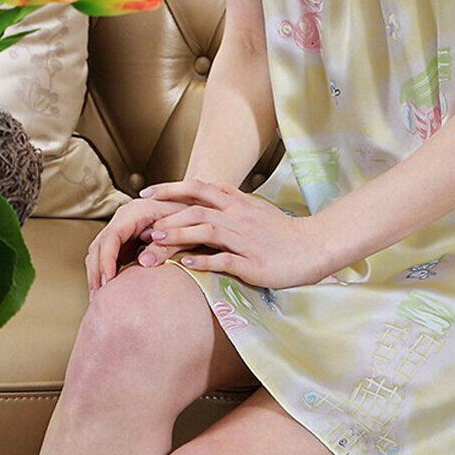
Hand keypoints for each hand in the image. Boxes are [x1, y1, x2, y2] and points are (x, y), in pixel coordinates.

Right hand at [85, 196, 197, 298]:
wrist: (196, 209)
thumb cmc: (191, 217)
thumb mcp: (183, 230)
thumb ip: (166, 245)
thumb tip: (144, 262)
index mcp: (136, 211)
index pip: (112, 236)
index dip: (107, 259)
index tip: (107, 281)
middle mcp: (125, 217)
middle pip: (100, 244)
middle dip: (97, 270)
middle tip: (98, 297)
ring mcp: (123, 228)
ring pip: (99, 250)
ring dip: (98, 273)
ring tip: (99, 298)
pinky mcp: (126, 239)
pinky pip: (108, 255)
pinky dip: (105, 271)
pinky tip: (108, 289)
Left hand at [136, 177, 331, 289]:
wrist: (311, 246)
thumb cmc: (281, 231)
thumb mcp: (255, 208)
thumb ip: (231, 200)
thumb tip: (207, 192)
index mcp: (238, 202)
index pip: (199, 188)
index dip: (171, 188)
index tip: (147, 192)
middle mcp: (239, 216)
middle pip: (197, 209)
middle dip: (167, 216)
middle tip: (143, 225)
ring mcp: (245, 239)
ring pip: (206, 231)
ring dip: (179, 236)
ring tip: (156, 242)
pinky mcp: (251, 261)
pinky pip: (224, 260)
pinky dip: (203, 262)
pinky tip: (185, 265)